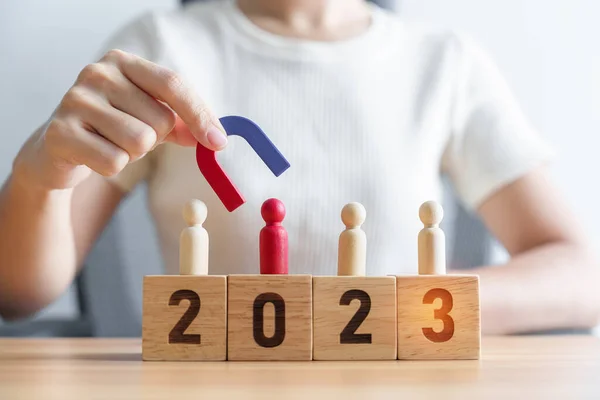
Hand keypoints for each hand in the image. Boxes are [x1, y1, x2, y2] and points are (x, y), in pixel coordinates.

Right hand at [14, 49, 226, 189]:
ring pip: (139, 142)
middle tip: (128, 137)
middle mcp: (97, 73)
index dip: (200, 115)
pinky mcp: (61, 132)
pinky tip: (95, 156)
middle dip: (154, 140)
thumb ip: (182, 124)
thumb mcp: (149, 119)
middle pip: (160, 119)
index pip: (173, 84)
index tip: (219, 143)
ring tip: (111, 145)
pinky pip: (114, 161)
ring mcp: (75, 100)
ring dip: (133, 154)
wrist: (57, 150)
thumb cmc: (111, 130)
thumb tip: (214, 139)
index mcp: (123, 62)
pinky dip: (112, 167)